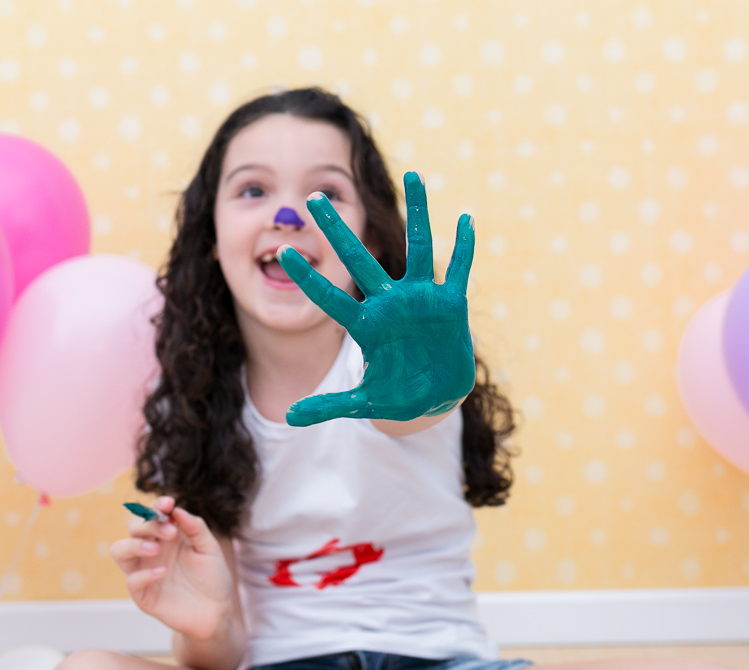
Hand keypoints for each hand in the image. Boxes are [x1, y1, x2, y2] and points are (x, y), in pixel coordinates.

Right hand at [110, 496, 234, 640]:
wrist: (217, 612)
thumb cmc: (213, 578)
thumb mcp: (210, 549)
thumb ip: (196, 528)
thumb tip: (177, 510)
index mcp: (166, 538)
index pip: (151, 515)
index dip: (156, 506)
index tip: (168, 503)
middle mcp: (152, 552)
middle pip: (133, 528)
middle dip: (148, 524)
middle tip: (171, 532)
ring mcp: (145, 573)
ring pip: (119, 552)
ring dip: (134, 545)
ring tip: (155, 548)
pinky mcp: (144, 596)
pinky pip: (132, 582)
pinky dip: (144, 575)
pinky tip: (163, 572)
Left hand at [278, 171, 475, 425]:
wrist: (434, 395)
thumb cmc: (397, 395)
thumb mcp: (363, 403)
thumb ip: (328, 406)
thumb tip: (290, 418)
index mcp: (367, 324)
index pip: (331, 298)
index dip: (308, 278)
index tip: (280, 254)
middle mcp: (390, 303)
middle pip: (359, 260)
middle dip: (336, 231)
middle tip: (312, 199)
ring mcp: (420, 299)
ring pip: (418, 247)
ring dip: (419, 211)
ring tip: (413, 173)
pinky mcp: (450, 304)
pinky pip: (458, 270)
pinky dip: (465, 247)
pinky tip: (468, 220)